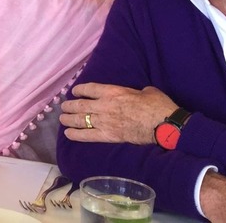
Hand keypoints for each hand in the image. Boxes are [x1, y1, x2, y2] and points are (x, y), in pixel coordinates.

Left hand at [59, 83, 177, 144]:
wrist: (163, 125)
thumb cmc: (157, 106)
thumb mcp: (146, 91)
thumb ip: (136, 92)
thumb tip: (138, 94)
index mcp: (113, 92)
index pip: (90, 89)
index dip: (79, 90)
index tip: (74, 92)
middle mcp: (104, 105)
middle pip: (81, 105)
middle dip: (70, 106)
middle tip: (64, 107)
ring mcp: (104, 122)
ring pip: (81, 120)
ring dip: (69, 119)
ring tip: (62, 119)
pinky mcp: (108, 136)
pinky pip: (87, 135)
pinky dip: (76, 134)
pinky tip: (68, 133)